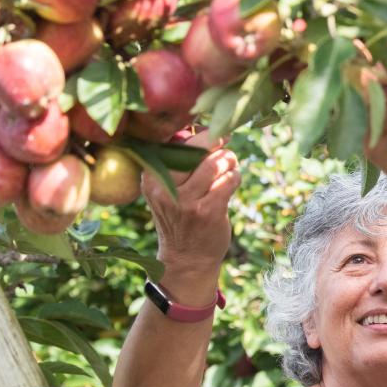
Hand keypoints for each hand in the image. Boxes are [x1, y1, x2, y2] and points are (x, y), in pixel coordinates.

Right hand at [141, 128, 240, 294]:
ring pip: (216, 162)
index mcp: (150, 177)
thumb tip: (205, 129)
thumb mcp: (166, 189)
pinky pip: (229, 180)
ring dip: (229, 160)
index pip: (175, 142)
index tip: (212, 134)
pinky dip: (235, 175)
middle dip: (217, 142)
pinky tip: (233, 179)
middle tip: (225, 145)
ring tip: (230, 165)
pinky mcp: (208, 211)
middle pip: (197, 148)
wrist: (186, 258)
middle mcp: (164, 187)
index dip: (199, 133)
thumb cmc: (180, 216)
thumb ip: (178, 163)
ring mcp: (186, 201)